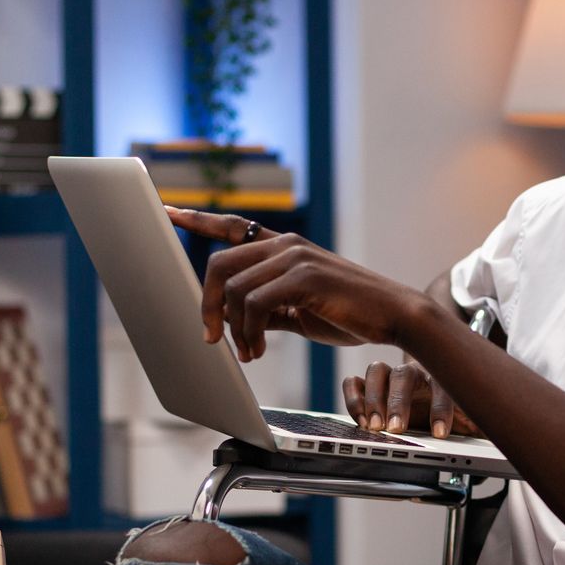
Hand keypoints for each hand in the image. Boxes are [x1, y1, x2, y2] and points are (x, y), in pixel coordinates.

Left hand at [166, 206, 424, 359]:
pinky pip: (254, 303)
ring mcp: (295, 257)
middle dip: (206, 305)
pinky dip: (249, 332)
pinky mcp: (304, 276)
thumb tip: (234, 322)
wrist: (395, 316)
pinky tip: (258, 351)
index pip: (233, 226)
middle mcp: (286, 244)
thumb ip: (268, 310)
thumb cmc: (351, 315)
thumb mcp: (301, 311)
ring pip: (233, 288)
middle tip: (210, 338)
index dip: (198, 219)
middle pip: (219, 264)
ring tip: (248, 353)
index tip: (169, 212)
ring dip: (232, 329)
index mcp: (284, 247)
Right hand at [343, 358, 482, 438]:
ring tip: (374, 426)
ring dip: (374, 399)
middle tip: (395, 428)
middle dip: (399, 402)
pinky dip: (353, 396)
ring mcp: (392, 378)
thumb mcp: (477, 425)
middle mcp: (417, 375)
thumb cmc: (459, 419)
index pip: (444, 386)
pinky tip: (359, 417)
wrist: (442, 414)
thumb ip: (487, 429)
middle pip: (405, 375)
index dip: (441, 408)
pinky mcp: (371, 387)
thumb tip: (510, 440)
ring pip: (378, 372)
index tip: (439, 433)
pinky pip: (355, 381)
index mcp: (445, 380)